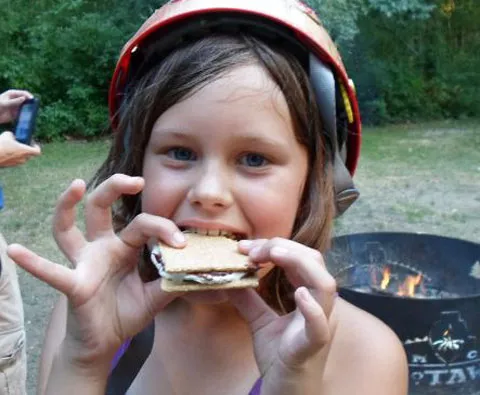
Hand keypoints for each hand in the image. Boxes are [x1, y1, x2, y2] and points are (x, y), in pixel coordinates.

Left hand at [0, 89, 32, 123]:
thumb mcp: (5, 103)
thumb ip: (14, 101)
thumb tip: (24, 98)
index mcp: (13, 94)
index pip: (23, 93)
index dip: (29, 96)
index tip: (32, 99)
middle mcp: (16, 100)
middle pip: (27, 100)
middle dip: (31, 103)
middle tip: (35, 107)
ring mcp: (17, 107)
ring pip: (27, 107)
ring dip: (30, 110)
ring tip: (33, 113)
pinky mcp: (17, 114)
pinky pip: (24, 114)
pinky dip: (27, 116)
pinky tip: (29, 118)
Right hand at [0, 131, 40, 166]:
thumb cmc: (1, 145)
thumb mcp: (7, 134)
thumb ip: (13, 135)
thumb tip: (13, 137)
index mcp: (26, 151)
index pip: (37, 151)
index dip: (36, 146)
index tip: (30, 142)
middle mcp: (23, 159)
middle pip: (30, 155)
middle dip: (27, 148)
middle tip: (21, 143)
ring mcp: (16, 163)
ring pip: (22, 158)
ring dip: (19, 153)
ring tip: (12, 147)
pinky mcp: (10, 166)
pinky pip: (15, 161)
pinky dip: (13, 156)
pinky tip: (6, 151)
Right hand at [7, 174, 185, 365]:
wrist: (105, 342)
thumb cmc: (127, 312)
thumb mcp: (156, 296)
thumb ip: (172, 280)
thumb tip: (196, 267)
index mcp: (125, 247)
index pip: (143, 225)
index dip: (164, 229)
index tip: (182, 244)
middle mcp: (102, 248)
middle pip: (102, 209)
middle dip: (115, 189)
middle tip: (136, 180)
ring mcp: (84, 263)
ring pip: (69, 229)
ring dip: (68, 206)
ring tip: (76, 185)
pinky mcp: (73, 284)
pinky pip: (50, 271)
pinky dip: (32, 262)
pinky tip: (13, 250)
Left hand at [228, 238, 337, 394]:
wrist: (285, 392)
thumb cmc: (279, 356)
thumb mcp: (259, 321)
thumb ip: (247, 298)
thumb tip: (228, 276)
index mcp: (308, 295)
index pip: (299, 258)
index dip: (275, 246)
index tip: (245, 247)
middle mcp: (319, 305)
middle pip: (313, 262)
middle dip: (283, 247)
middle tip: (252, 249)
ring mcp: (320, 324)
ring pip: (324, 285)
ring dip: (299, 263)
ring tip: (273, 255)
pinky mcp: (313, 346)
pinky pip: (319, 326)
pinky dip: (312, 308)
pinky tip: (298, 293)